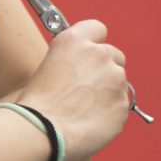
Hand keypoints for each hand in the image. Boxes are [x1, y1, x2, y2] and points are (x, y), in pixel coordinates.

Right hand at [14, 20, 131, 158]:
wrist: (43, 131)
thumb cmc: (37, 103)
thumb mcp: (48, 66)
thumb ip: (72, 60)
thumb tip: (84, 68)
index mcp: (75, 41)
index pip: (97, 28)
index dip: (93, 42)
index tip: (88, 54)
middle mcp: (99, 55)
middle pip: (114, 55)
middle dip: (104, 69)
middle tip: (85, 87)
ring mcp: (115, 79)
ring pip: (118, 83)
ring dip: (107, 92)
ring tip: (82, 109)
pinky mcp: (123, 104)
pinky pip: (119, 106)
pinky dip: (108, 112)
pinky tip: (88, 120)